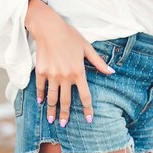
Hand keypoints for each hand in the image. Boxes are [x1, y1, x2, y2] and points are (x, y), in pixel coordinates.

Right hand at [26, 0, 114, 126]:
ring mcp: (52, 75)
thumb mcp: (86, 47)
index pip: (85, 95)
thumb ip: (98, 62)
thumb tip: (111, 72)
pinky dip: (41, 95)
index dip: (87, 109)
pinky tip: (41, 102)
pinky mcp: (41, 71)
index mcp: (79, 71)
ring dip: (52, 110)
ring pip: (52, 97)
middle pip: (66, 101)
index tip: (88, 119)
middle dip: (65, 115)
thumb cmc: (70, 35)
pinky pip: (41, 87)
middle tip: (64, 125)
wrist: (49, 28)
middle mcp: (65, 76)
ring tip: (51, 119)